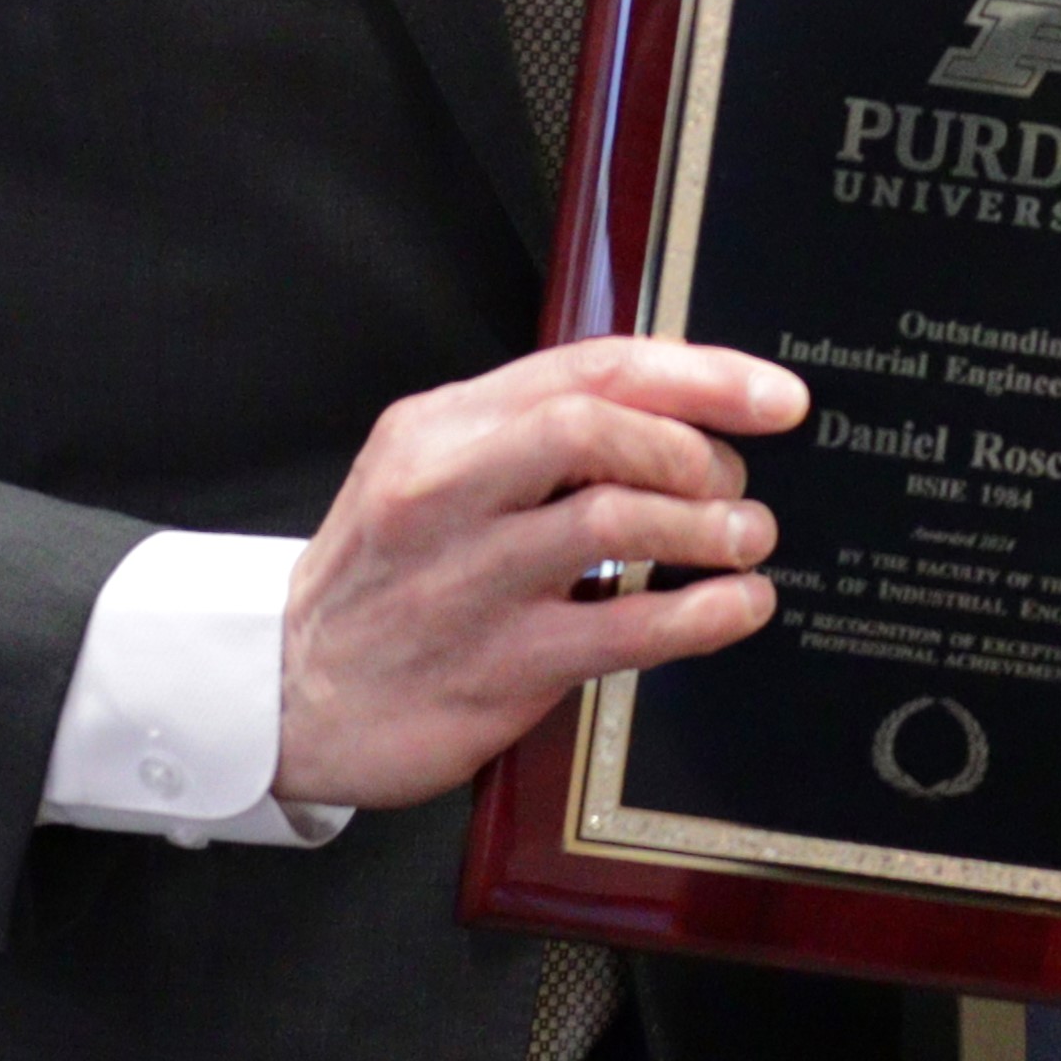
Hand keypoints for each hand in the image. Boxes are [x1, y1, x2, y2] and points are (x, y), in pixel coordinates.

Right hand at [275, 339, 801, 808]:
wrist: (288, 692)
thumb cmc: (383, 576)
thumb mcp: (427, 471)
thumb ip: (526, 433)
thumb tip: (667, 411)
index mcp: (439, 426)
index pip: (585, 367)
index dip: (698, 375)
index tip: (772, 394)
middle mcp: (446, 491)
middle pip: (593, 426)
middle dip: (693, 446)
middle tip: (738, 480)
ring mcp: (468, 580)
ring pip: (612, 520)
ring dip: (706, 525)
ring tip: (747, 537)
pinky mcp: (495, 666)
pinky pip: (622, 629)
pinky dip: (701, 613)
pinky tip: (738, 607)